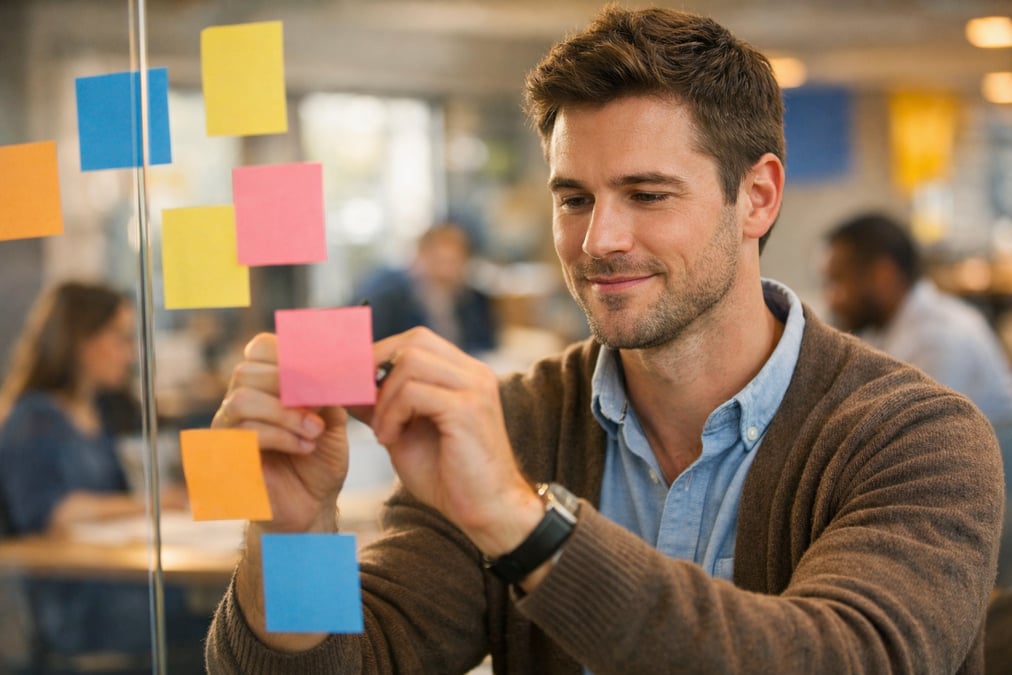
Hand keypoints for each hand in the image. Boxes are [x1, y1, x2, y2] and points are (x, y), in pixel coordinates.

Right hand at [213, 333, 348, 532]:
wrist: (313, 504)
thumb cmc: (320, 457)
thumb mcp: (334, 416)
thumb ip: (328, 387)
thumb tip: (329, 361)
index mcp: (263, 383)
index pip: (260, 348)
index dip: (290, 354)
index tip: (323, 374)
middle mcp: (239, 401)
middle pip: (246, 371)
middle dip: (289, 385)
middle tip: (320, 407)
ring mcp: (227, 429)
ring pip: (241, 401)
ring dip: (285, 414)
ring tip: (315, 431)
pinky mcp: (226, 458)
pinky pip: (243, 434)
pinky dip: (281, 437)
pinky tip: (306, 447)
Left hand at [366, 328, 541, 556]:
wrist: (487, 511)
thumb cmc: (449, 476)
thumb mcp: (405, 433)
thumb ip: (383, 406)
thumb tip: (347, 385)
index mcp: (464, 375)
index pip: (417, 340)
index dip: (381, 356)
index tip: (356, 385)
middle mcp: (474, 373)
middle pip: (415, 340)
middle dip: (378, 366)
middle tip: (362, 400)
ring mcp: (474, 388)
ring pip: (411, 361)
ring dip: (384, 396)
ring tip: (381, 430)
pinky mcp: (468, 409)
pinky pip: (414, 392)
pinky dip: (392, 413)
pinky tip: (389, 439)